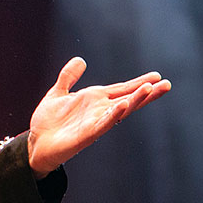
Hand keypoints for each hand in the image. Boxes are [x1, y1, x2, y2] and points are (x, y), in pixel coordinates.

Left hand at [27, 57, 170, 176]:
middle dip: (146, 92)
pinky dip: (113, 114)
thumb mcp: (58, 93)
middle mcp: (99, 111)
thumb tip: (80, 60)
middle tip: (167, 84)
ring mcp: (95, 122)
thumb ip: (68, 77)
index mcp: (94, 100)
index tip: (157, 76)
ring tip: (150, 89)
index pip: (121, 89)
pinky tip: (123, 105)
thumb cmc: (48, 122)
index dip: (138, 83)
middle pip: (127, 99)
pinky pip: (103, 124)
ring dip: (134, 100)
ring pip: (120, 110)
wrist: (35, 142)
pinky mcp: (87, 134)